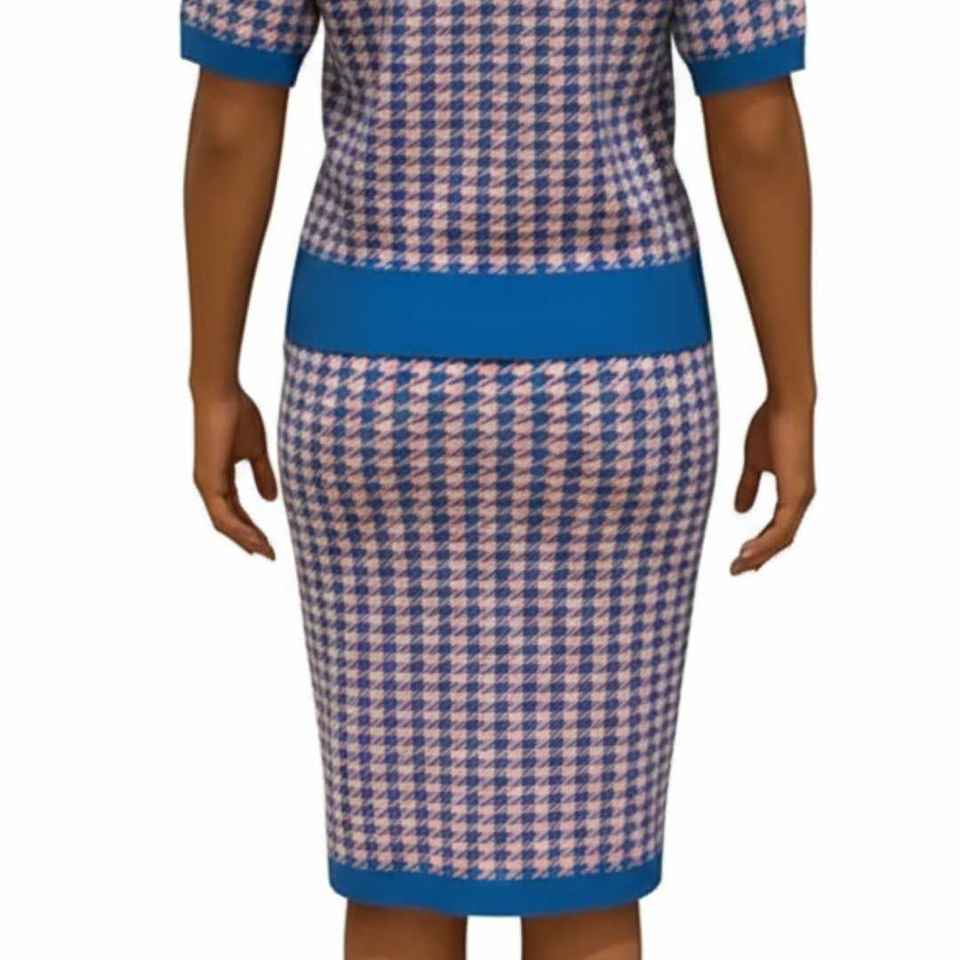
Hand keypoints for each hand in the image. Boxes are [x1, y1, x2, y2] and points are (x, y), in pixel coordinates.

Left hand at [192, 387, 277, 558]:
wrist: (221, 394)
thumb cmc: (237, 415)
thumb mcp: (256, 451)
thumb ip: (262, 475)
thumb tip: (270, 499)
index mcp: (219, 478)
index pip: (235, 511)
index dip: (252, 528)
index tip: (269, 542)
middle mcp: (210, 484)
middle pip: (229, 523)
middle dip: (249, 539)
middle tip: (269, 554)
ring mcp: (207, 484)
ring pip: (225, 524)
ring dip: (246, 539)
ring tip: (266, 551)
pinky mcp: (208, 480)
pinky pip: (223, 515)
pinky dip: (240, 529)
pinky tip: (255, 538)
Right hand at [731, 399, 814, 574]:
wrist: (786, 405)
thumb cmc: (771, 426)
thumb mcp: (754, 462)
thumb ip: (749, 486)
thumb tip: (740, 511)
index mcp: (793, 492)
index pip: (777, 528)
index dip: (760, 545)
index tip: (742, 559)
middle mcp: (800, 499)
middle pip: (781, 539)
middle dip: (758, 557)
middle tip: (736, 571)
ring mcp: (801, 497)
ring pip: (782, 538)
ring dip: (759, 554)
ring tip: (738, 566)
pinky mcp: (797, 493)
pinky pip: (781, 528)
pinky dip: (764, 543)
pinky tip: (747, 551)